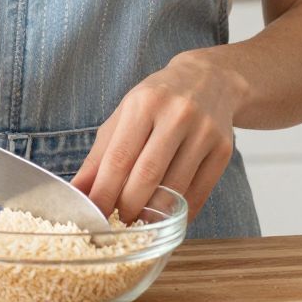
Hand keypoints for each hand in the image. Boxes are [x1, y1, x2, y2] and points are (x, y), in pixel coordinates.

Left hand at [74, 52, 245, 223]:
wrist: (210, 79)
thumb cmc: (158, 100)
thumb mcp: (124, 116)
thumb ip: (99, 155)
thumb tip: (77, 192)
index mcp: (144, 103)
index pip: (119, 158)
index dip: (103, 193)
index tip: (93, 216)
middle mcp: (177, 114)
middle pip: (147, 176)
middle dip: (127, 207)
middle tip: (116, 223)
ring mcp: (204, 132)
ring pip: (174, 189)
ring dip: (152, 214)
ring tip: (138, 221)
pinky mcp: (223, 150)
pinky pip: (199, 193)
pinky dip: (179, 213)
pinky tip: (166, 216)